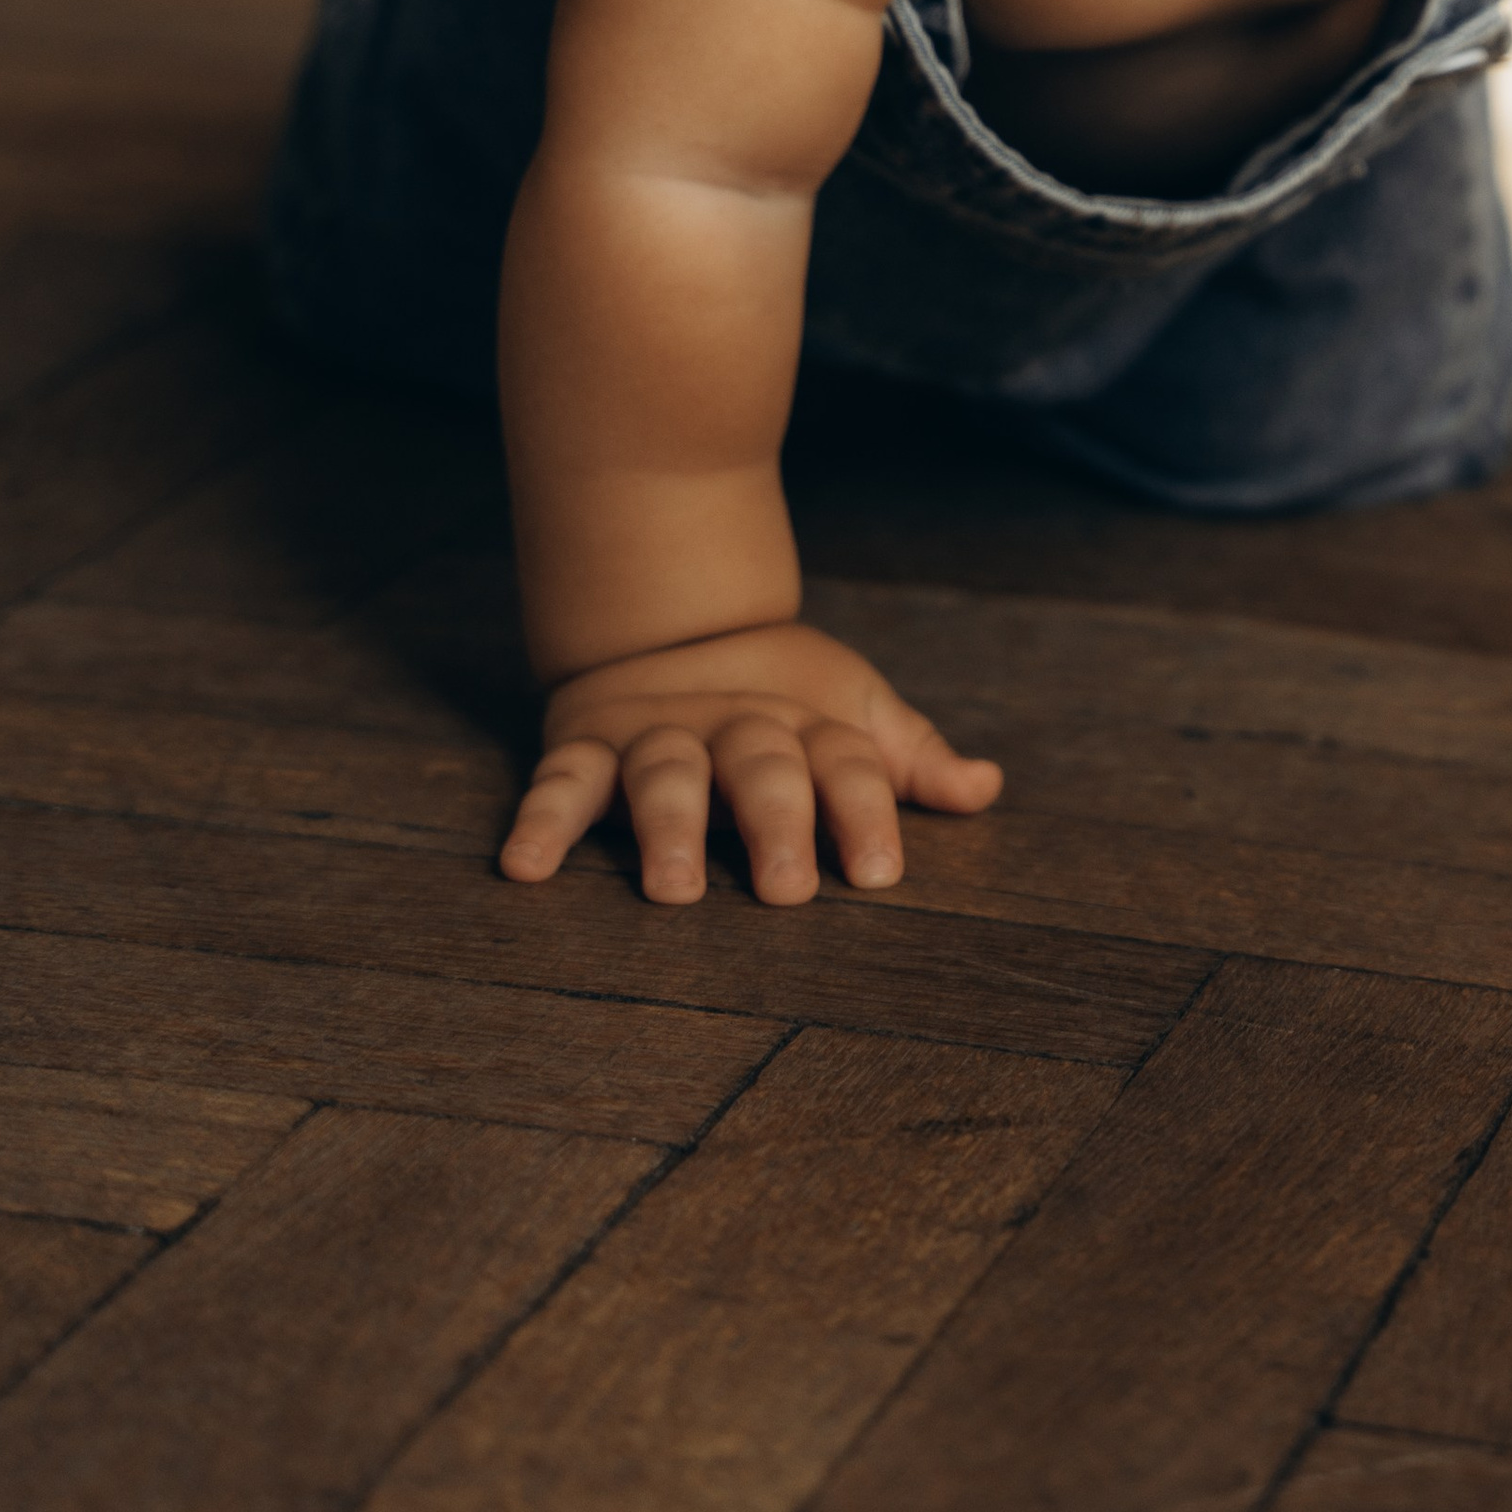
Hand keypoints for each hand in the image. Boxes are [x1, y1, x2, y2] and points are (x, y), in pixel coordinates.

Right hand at [499, 616, 1003, 905]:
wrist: (670, 619)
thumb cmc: (778, 698)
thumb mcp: (849, 716)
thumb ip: (908, 761)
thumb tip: (987, 787)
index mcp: (806, 724)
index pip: (849, 765)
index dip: (866, 814)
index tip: (878, 875)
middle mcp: (734, 726)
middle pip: (760, 765)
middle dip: (775, 821)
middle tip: (785, 891)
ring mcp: (658, 733)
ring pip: (665, 772)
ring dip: (669, 825)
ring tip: (675, 887)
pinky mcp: (587, 743)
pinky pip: (560, 780)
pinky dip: (541, 819)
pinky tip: (525, 867)